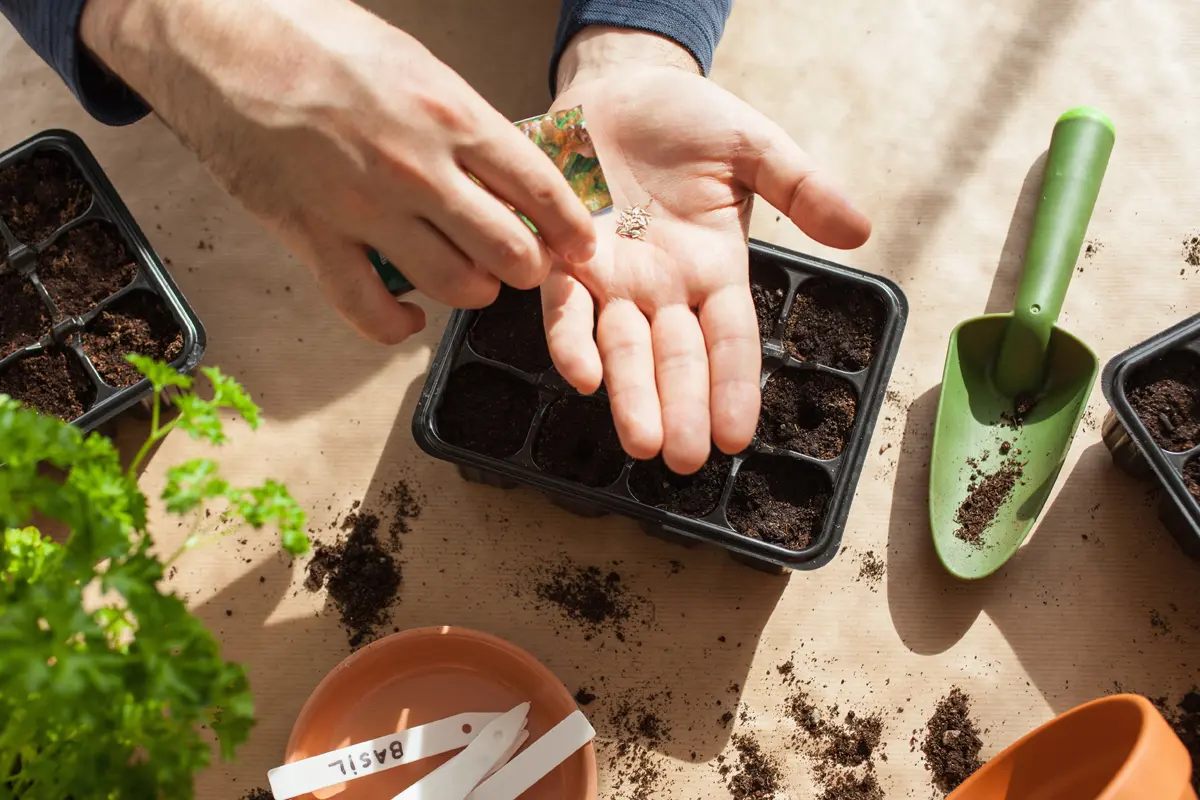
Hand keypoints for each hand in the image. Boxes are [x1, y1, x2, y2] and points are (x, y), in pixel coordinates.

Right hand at [81, 0, 595, 343]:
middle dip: (528, 267)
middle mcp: (417, 169)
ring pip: (454, 286)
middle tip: (524, 263)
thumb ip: (462, 122)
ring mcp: (365, 210)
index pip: (540, 189)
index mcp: (449, 115)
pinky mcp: (314, 239)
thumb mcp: (414, 63)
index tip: (581, 245)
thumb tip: (506, 166)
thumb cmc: (314, 38)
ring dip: (473, 291)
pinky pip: (370, 312)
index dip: (571, 228)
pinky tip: (410, 315)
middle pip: (510, 251)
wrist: (218, 38)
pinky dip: (398, 325)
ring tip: (471, 278)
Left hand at [544, 28, 871, 474]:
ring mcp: (614, 278)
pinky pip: (565, 306)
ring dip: (630, 394)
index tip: (737, 437)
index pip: (730, 341)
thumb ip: (802, 187)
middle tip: (683, 461)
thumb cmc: (689, 119)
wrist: (619, 84)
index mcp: (715, 270)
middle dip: (680, 409)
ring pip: (623, 347)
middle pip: (676, 359)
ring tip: (641, 440)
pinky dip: (570, 338)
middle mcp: (664, 288)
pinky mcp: (564, 256)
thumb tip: (861, 230)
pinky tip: (580, 374)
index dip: (733, 387)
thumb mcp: (755, 147)